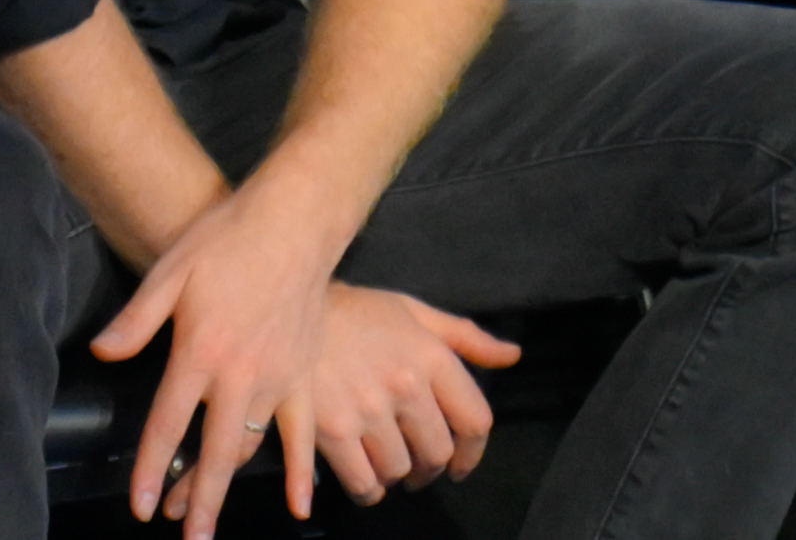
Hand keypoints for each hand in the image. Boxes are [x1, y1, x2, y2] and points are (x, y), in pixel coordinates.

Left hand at [90, 175, 342, 539]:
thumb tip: (102, 353)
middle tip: (188, 539)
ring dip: (231, 488)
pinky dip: (301, 472)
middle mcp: (240, 375)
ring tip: (212, 523)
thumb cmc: (225, 240)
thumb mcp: (169, 270)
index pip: (169, 423)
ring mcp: (277, 379)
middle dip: (198, 500)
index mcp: (200, 351)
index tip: (142, 505)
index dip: (152, 467)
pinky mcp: (304, 375)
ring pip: (251, 448)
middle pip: (214, 451)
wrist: (293, 223)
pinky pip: (304, 435)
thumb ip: (137, 319)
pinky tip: (297, 505)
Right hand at [283, 286, 518, 516]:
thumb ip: (464, 337)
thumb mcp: (410, 311)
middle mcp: (405, 385)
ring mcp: (369, 410)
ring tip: (382, 464)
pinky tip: (363, 477)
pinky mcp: (333, 431)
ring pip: (400, 469)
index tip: (459, 464)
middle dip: (429, 467)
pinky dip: (368, 489)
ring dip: (395, 475)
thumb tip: (512, 355)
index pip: (475, 420)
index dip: (472, 452)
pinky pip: (365, 482)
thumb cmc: (352, 310)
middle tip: (414, 466)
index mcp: (429, 355)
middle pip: (437, 452)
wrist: (282, 306)